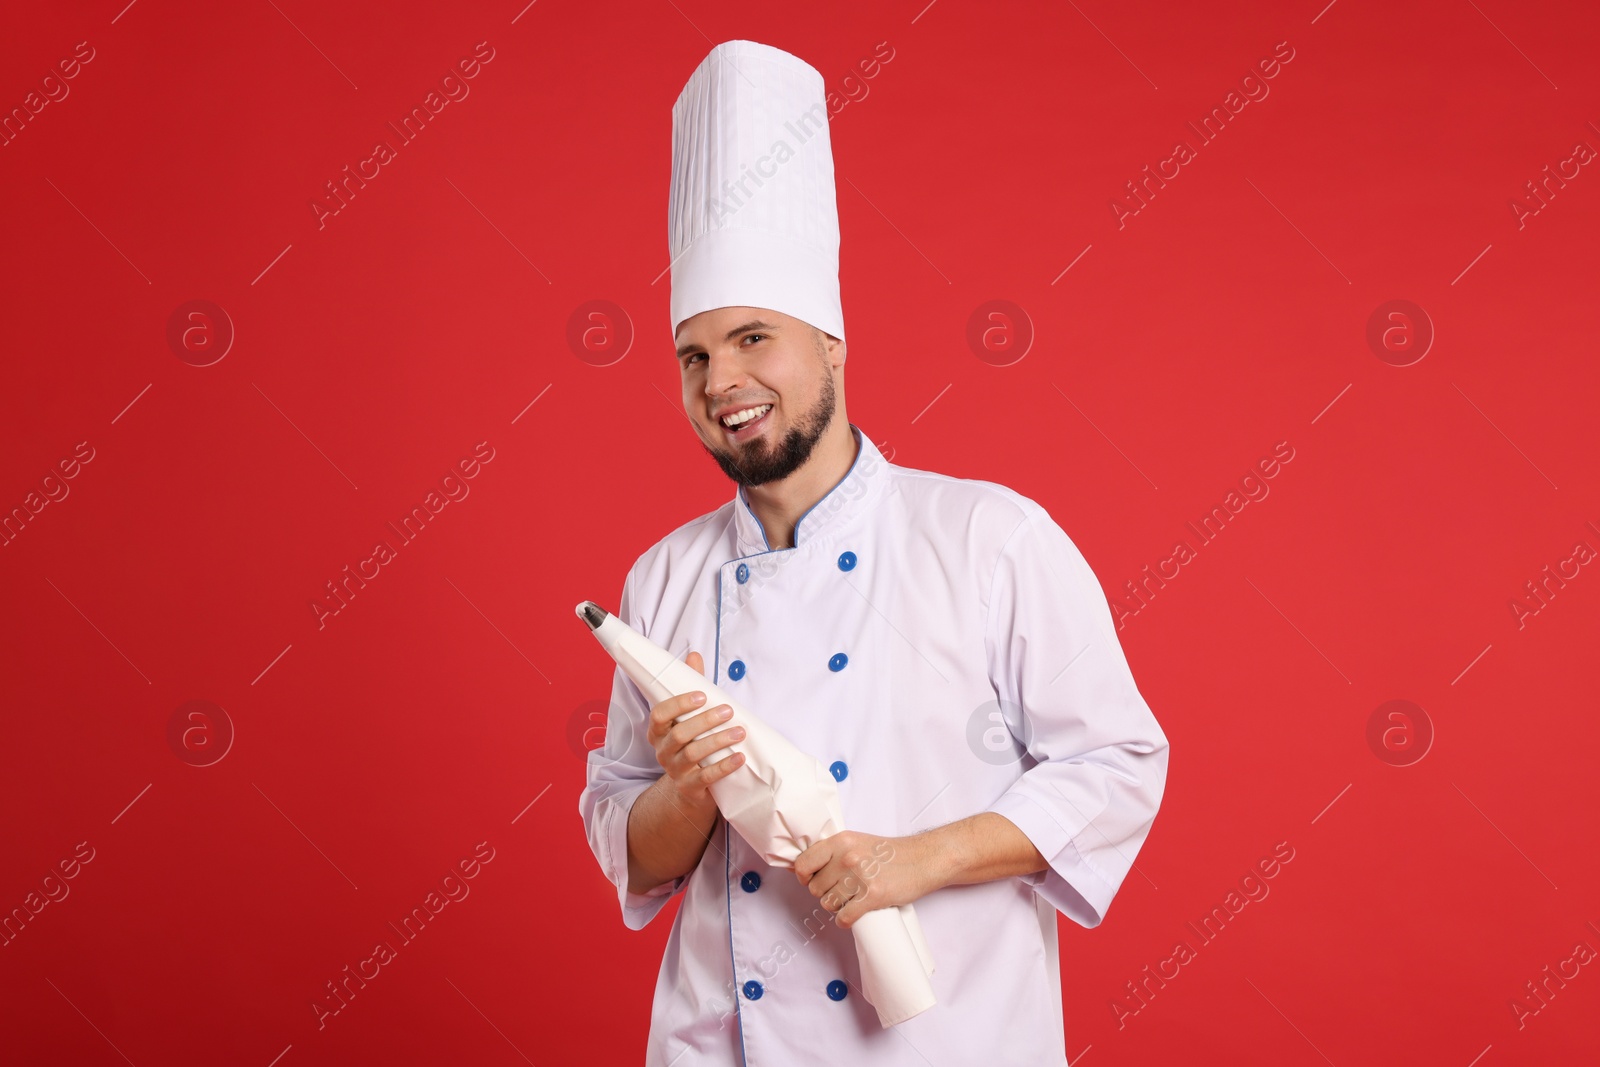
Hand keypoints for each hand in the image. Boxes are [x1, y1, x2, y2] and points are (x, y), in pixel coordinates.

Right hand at [645, 650, 744, 807]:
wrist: (690, 787)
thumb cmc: (691, 743)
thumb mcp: (689, 715)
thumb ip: (691, 686)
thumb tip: (694, 655)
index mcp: (659, 731)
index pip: (659, 715)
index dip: (678, 704)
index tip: (701, 696)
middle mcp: (663, 750)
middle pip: (680, 734)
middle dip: (705, 721)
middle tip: (728, 711)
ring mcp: (675, 771)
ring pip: (694, 754)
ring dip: (718, 741)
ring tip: (740, 732)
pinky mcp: (689, 787)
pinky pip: (706, 777)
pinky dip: (724, 766)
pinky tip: (740, 757)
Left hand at [793, 830, 944, 928]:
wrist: (923, 859)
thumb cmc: (890, 853)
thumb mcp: (857, 841)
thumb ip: (832, 852)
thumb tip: (800, 869)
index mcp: (841, 841)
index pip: (803, 864)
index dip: (803, 876)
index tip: (810, 880)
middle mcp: (847, 857)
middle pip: (815, 888)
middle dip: (825, 892)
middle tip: (841, 890)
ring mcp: (860, 877)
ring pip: (828, 904)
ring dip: (837, 906)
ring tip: (851, 899)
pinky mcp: (873, 897)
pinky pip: (844, 917)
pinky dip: (846, 920)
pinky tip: (854, 913)